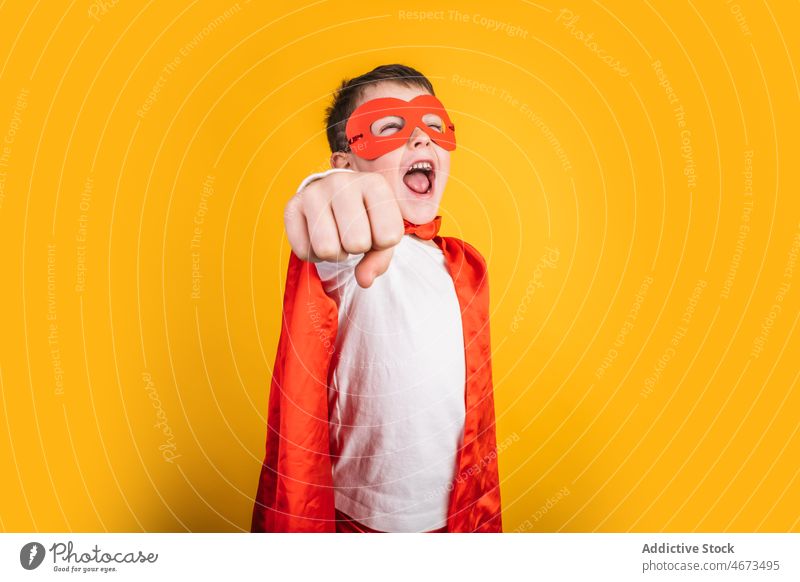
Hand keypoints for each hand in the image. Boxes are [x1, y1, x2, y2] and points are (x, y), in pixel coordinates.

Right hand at [283, 171, 404, 288]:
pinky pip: (304, 251)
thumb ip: (380, 259)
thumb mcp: (383, 234)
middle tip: (353, 234)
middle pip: (356, 243)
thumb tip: (364, 280)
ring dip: (334, 253)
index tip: (376, 229)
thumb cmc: (366, 217)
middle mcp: (342, 182)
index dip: (383, 244)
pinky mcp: (292, 206)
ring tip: (337, 236)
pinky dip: (313, 255)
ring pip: (327, 249)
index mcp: (374, 184)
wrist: (336, 196)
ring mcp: (314, 192)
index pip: (388, 237)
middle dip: (357, 248)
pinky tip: (318, 237)